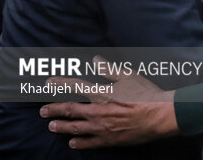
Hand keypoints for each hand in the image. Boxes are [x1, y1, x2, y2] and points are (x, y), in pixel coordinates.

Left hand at [40, 56, 177, 148]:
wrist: (160, 116)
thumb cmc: (146, 94)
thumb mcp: (129, 76)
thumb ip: (109, 69)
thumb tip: (96, 60)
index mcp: (101, 93)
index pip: (74, 87)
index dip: (59, 84)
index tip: (48, 83)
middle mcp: (97, 111)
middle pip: (68, 110)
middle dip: (53, 109)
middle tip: (42, 111)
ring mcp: (101, 128)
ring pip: (74, 128)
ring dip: (61, 127)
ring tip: (51, 126)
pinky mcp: (109, 140)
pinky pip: (88, 143)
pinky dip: (78, 143)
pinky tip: (72, 142)